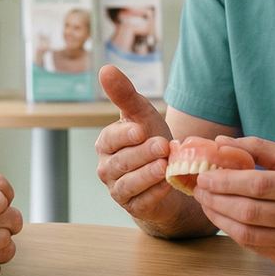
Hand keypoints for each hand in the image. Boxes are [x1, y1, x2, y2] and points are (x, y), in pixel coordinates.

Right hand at [94, 65, 186, 229]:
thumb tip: (105, 68)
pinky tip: (167, 184)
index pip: (110, 139)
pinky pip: (142, 202)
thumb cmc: (152, 141)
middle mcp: (107, 167)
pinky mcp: (134, 207)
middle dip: (141, 154)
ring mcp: (118, 189)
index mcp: (106, 144)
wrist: (169, 176)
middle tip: (162, 146)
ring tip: (164, 165)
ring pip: (129, 183)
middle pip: (120, 162)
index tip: (140, 130)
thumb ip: (124, 94)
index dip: (124, 135)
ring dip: (148, 174)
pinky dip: (154, 193)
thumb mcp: (142, 115)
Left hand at [193, 135, 274, 266]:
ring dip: (219, 218)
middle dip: (216, 200)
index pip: (258, 185)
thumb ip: (257, 147)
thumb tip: (219, 142)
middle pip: (249, 211)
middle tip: (198, 189)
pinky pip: (254, 246)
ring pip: (248, 233)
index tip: (203, 176)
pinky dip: (233, 231)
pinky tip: (222, 217)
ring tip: (205, 203)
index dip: (226, 182)